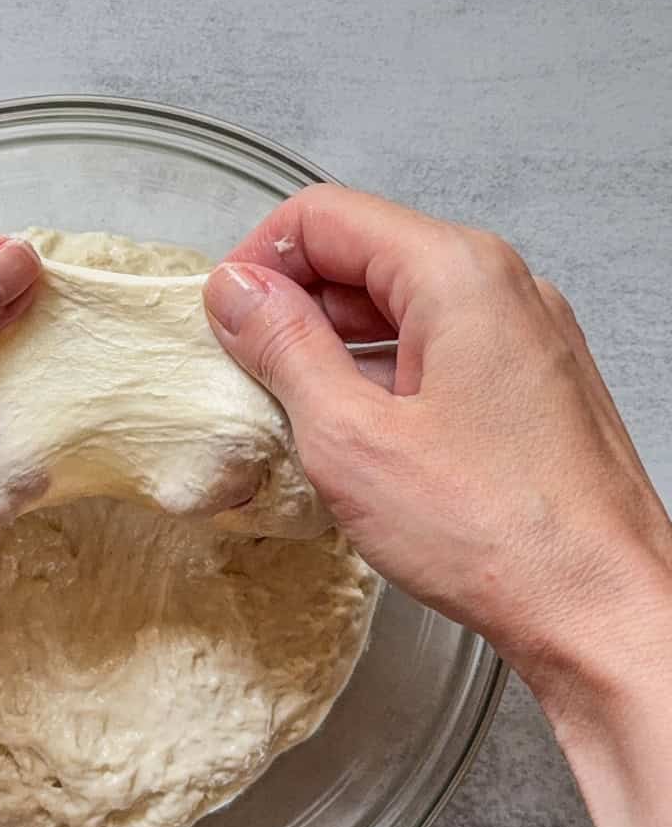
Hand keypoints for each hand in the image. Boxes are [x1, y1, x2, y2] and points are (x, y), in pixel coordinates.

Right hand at [203, 187, 671, 707]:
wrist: (605, 611)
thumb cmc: (497, 533)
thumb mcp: (351, 437)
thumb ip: (284, 348)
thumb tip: (237, 293)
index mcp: (458, 274)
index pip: (325, 215)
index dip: (258, 259)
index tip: (221, 319)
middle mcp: (503, 287)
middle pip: (366, 252)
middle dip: (293, 302)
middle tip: (244, 371)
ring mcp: (526, 336)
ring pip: (402, 304)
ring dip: (335, 344)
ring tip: (291, 411)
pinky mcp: (533, 385)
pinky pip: (439, 349)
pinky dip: (384, 374)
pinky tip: (356, 435)